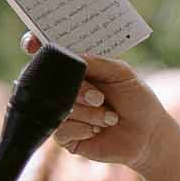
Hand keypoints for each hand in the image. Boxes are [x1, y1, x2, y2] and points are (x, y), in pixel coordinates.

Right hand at [30, 34, 179, 180]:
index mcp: (78, 69)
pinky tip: (97, 131)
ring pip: (59, 107)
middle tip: (100, 98)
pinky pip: (61, 129)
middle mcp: (66, 89)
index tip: (31, 44)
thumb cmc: (137, 100)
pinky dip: (83, 128)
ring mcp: (62, 112)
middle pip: (51, 82)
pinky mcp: (64, 136)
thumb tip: (70, 55)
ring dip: (88, 112)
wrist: (148, 135)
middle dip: (80, 90)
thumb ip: (96, 62)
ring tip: (109, 117)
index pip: (50, 54)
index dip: (36, 45)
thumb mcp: (122, 73)